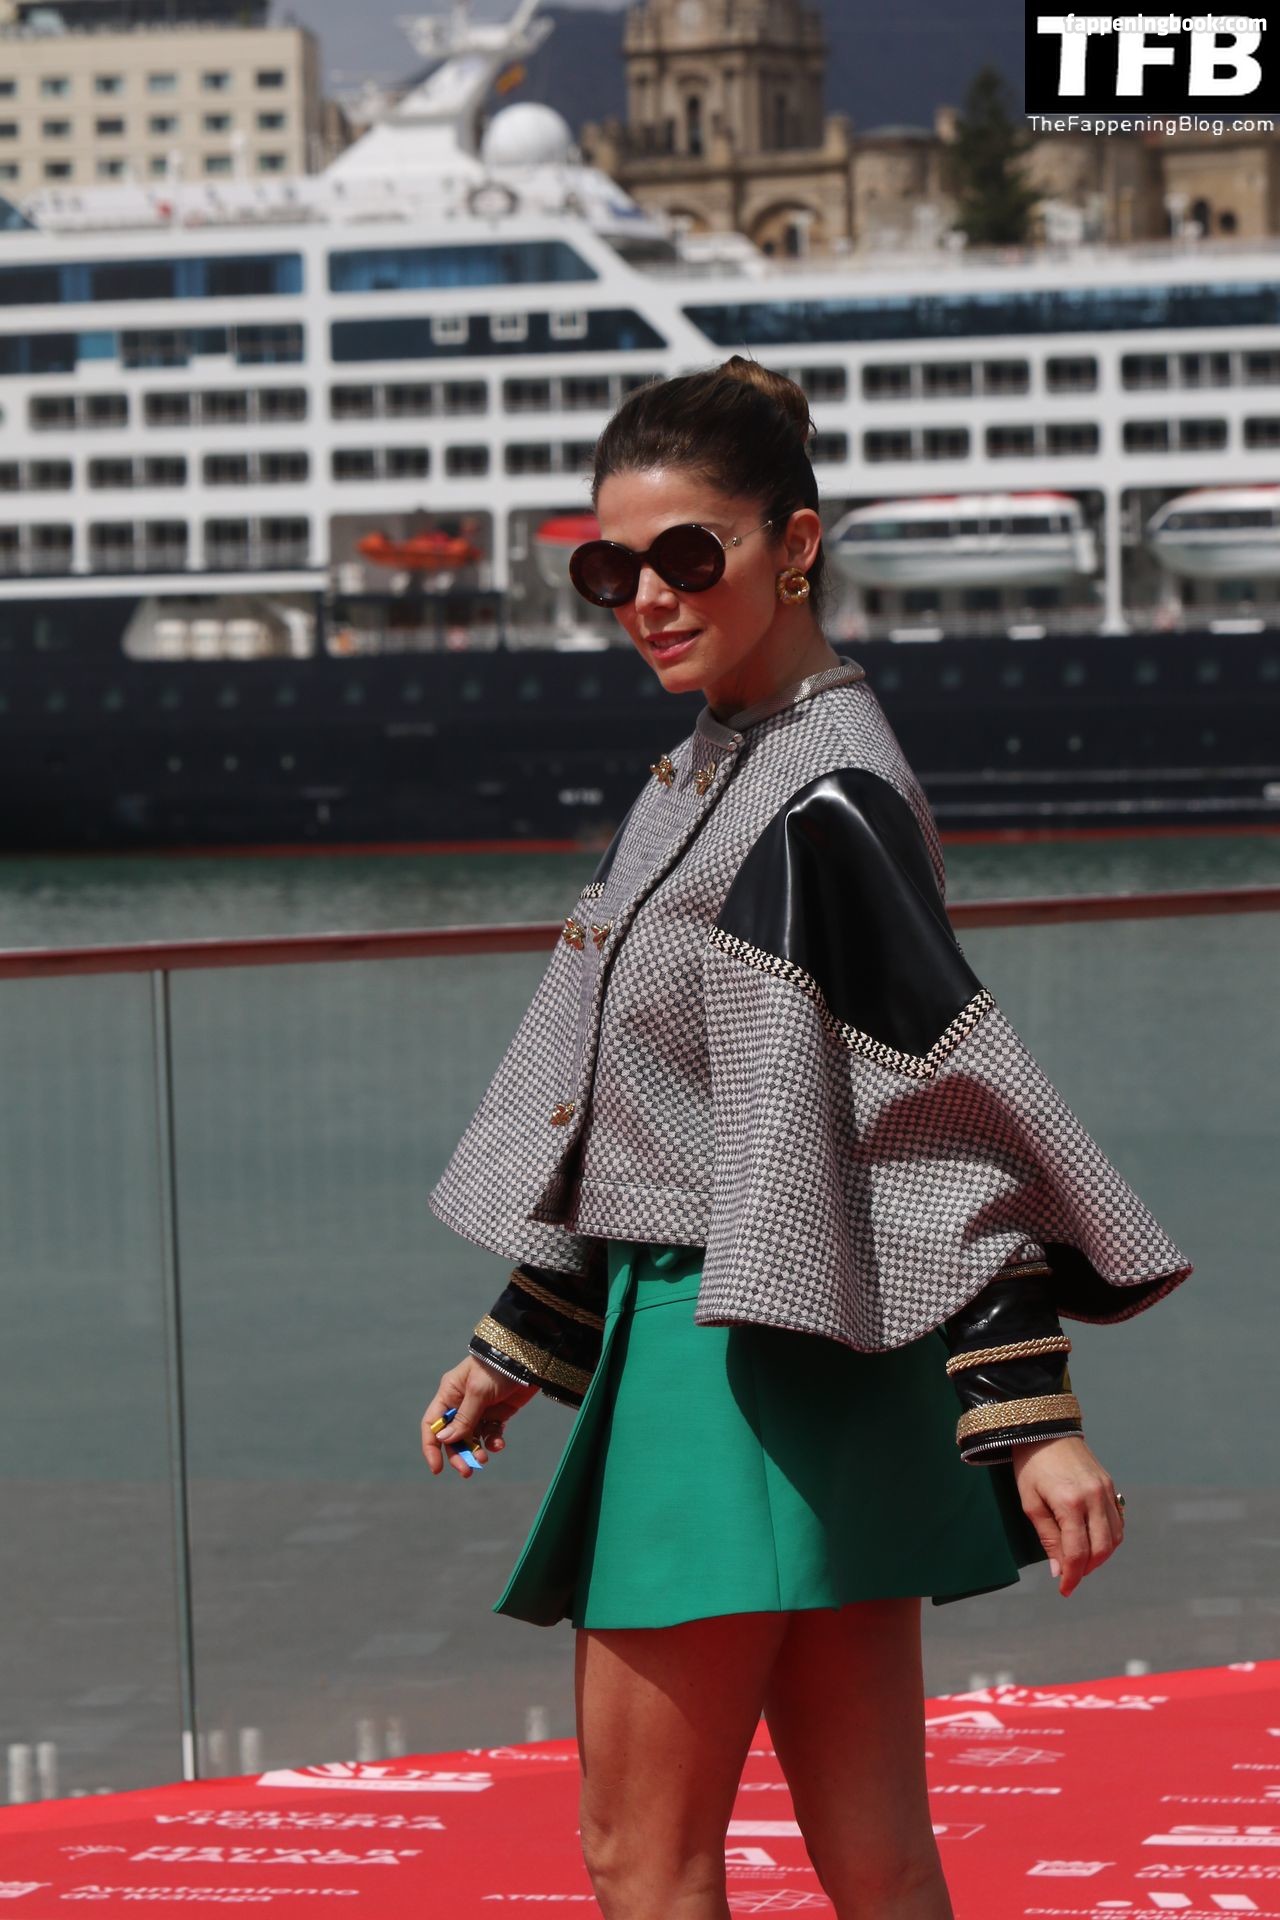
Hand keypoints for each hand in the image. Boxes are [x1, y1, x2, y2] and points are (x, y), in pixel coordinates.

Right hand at [421, 1354, 539, 1478]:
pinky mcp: (497, 1413)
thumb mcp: (478, 1392)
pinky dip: (493, 1442)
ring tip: (484, 1459)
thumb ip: (463, 1418)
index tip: (437, 1468)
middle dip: (458, 1454)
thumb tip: (444, 1440)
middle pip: (452, 1436)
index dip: (431, 1446)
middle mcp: (461, 1403)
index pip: (433, 1423)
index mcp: (449, 1393)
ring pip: (471, 1438)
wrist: (528, 1359)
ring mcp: (479, 1409)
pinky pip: (490, 1434)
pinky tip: (499, 1444)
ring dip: (475, 1451)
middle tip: (467, 1471)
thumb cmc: (497, 1367)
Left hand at [1010, 1433, 1124, 1597]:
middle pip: (1101, 1549)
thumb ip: (1047, 1537)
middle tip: (1071, 1576)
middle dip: (1087, 1569)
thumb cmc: (1030, 1465)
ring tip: (1081, 1561)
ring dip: (1100, 1556)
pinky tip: (1094, 1542)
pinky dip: (1109, 1538)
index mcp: (1070, 1502)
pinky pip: (1118, 1521)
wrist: (1044, 1428)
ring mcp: (1106, 1490)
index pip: (1077, 1552)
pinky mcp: (1110, 1485)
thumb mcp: (1030, 1502)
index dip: (1072, 1576)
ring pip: (1114, 1537)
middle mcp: (1094, 1497)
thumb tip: (1058, 1570)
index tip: (1064, 1590)